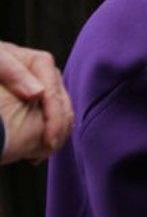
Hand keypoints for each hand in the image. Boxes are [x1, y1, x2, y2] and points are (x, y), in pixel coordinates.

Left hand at [0, 42, 72, 161]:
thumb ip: (14, 73)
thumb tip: (37, 93)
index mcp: (40, 63)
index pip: (54, 93)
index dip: (54, 118)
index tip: (49, 139)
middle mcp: (47, 75)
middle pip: (62, 104)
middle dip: (59, 129)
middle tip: (48, 150)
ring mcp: (45, 87)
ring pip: (62, 112)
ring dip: (56, 134)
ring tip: (42, 153)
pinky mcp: (40, 100)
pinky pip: (52, 118)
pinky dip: (47, 134)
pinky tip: (36, 150)